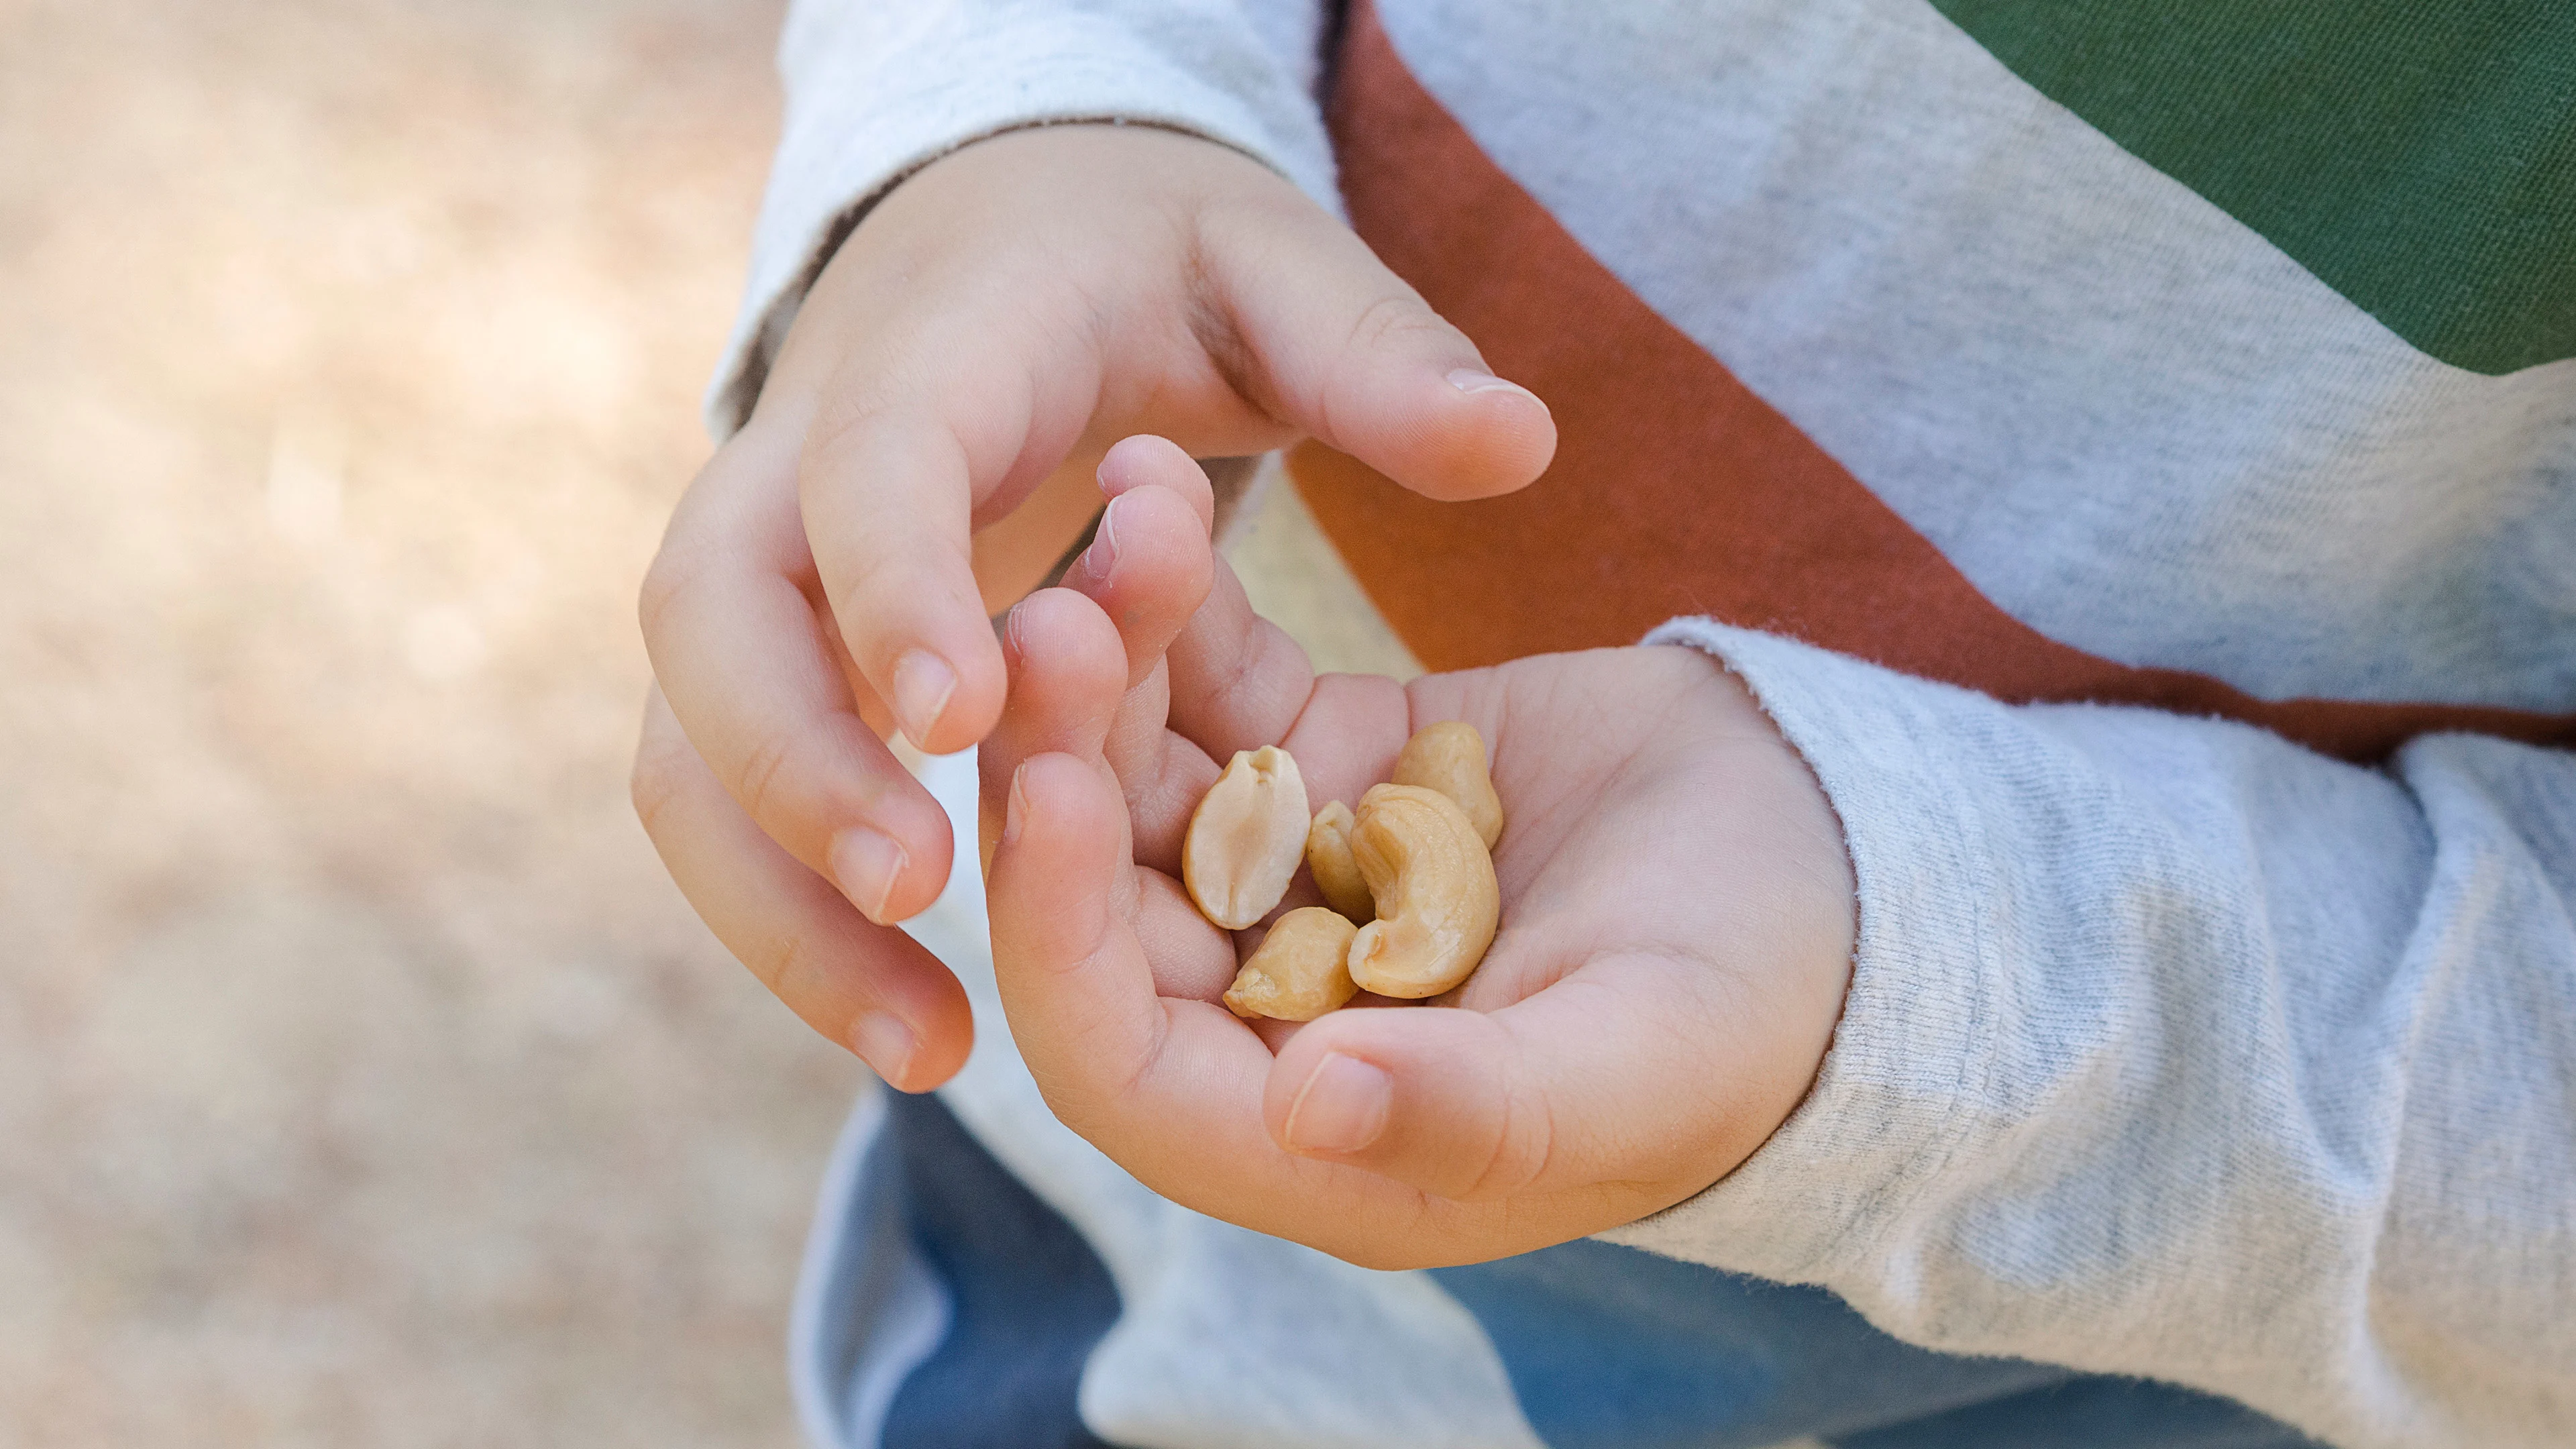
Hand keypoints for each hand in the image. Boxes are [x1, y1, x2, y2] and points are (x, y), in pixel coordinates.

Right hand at [631, 125, 1555, 1087]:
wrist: (1001, 230)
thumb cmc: (1149, 256)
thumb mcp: (1270, 266)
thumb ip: (1377, 352)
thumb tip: (1522, 441)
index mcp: (929, 357)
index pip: (871, 468)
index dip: (901, 589)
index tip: (965, 719)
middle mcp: (799, 465)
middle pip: (714, 626)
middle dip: (795, 767)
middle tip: (925, 893)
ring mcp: (769, 575)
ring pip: (689, 750)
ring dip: (778, 902)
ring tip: (924, 1046)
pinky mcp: (780, 665)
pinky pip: (732, 804)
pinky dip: (796, 917)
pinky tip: (919, 1028)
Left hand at [981, 438, 1853, 1267]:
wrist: (1839, 869)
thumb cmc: (1758, 1015)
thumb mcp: (1635, 1070)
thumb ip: (1473, 1109)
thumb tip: (1302, 1111)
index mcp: (1310, 1128)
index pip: (1118, 1058)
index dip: (1064, 939)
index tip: (1053, 797)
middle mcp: (1265, 1009)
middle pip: (1107, 895)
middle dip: (1063, 764)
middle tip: (1049, 619)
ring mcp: (1288, 876)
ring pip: (1146, 773)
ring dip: (1111, 660)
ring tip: (1118, 522)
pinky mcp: (1326, 761)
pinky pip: (1220, 682)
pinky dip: (1185, 600)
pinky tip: (1158, 482)